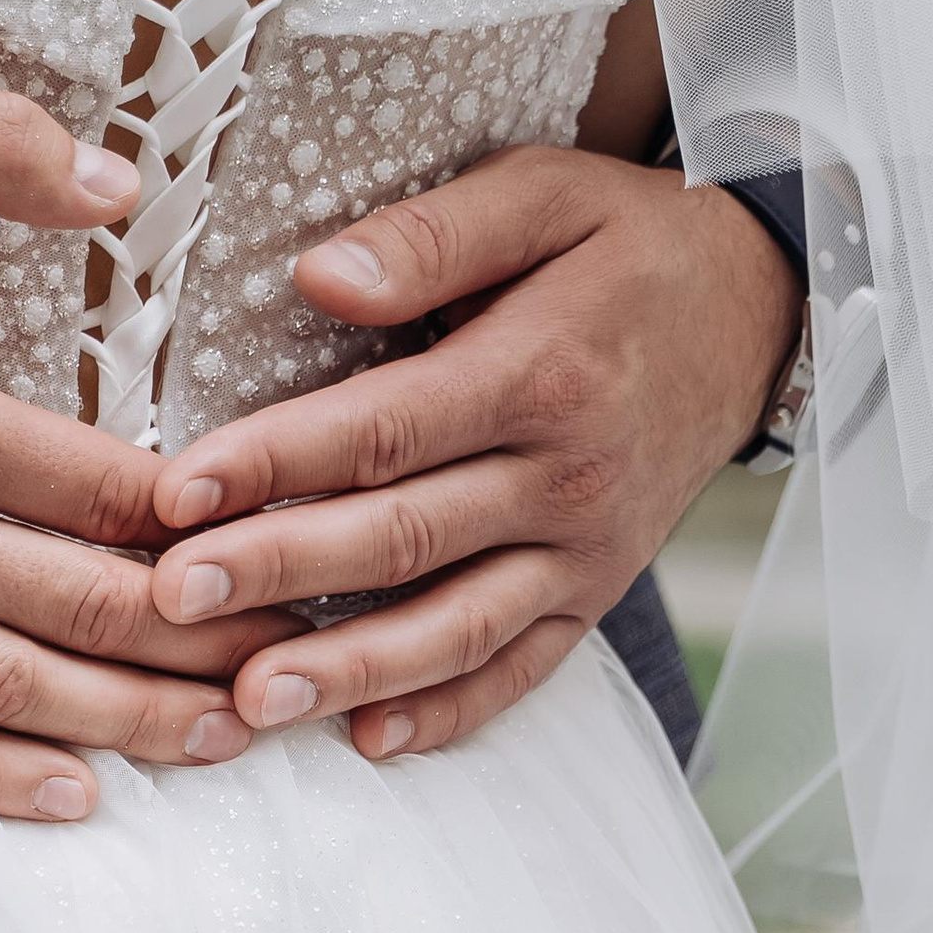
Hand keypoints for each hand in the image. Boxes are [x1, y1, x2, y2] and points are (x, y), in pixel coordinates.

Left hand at [145, 148, 803, 760]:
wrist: (761, 308)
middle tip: (171, 602)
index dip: (274, 464)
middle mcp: (566, 477)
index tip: (176, 495)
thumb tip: (320, 277)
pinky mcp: (596, 596)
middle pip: (402, 538)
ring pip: (455, 627)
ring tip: (250, 702)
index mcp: (540, 372)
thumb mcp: (543, 193)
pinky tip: (370, 739)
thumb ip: (432, 237)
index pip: (383, 431)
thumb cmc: (626, 244)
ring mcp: (586, 551)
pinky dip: (450, 713)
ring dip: (349, 672)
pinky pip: (522, 670)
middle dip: (278, 574)